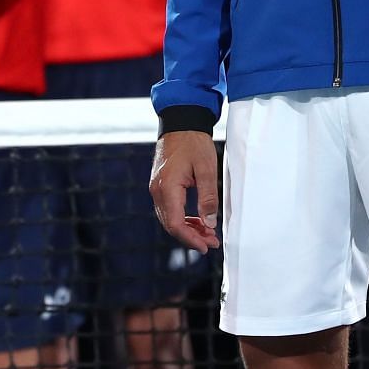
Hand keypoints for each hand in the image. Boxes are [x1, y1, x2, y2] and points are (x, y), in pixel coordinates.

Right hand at [150, 130, 220, 251]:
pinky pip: (168, 209)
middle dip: (191, 237)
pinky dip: (182, 218)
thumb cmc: (193, 142)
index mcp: (167, 187)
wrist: (181, 123)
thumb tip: (209, 223)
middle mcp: (157, 190)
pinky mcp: (160, 185)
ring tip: (208, 234)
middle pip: (170, 224)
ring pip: (169, 218)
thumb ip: (208, 197)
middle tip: (212, 242)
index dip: (191, 239)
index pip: (176, 224)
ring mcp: (156, 188)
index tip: (206, 246)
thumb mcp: (206, 168)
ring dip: (188, 229)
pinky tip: (197, 221)